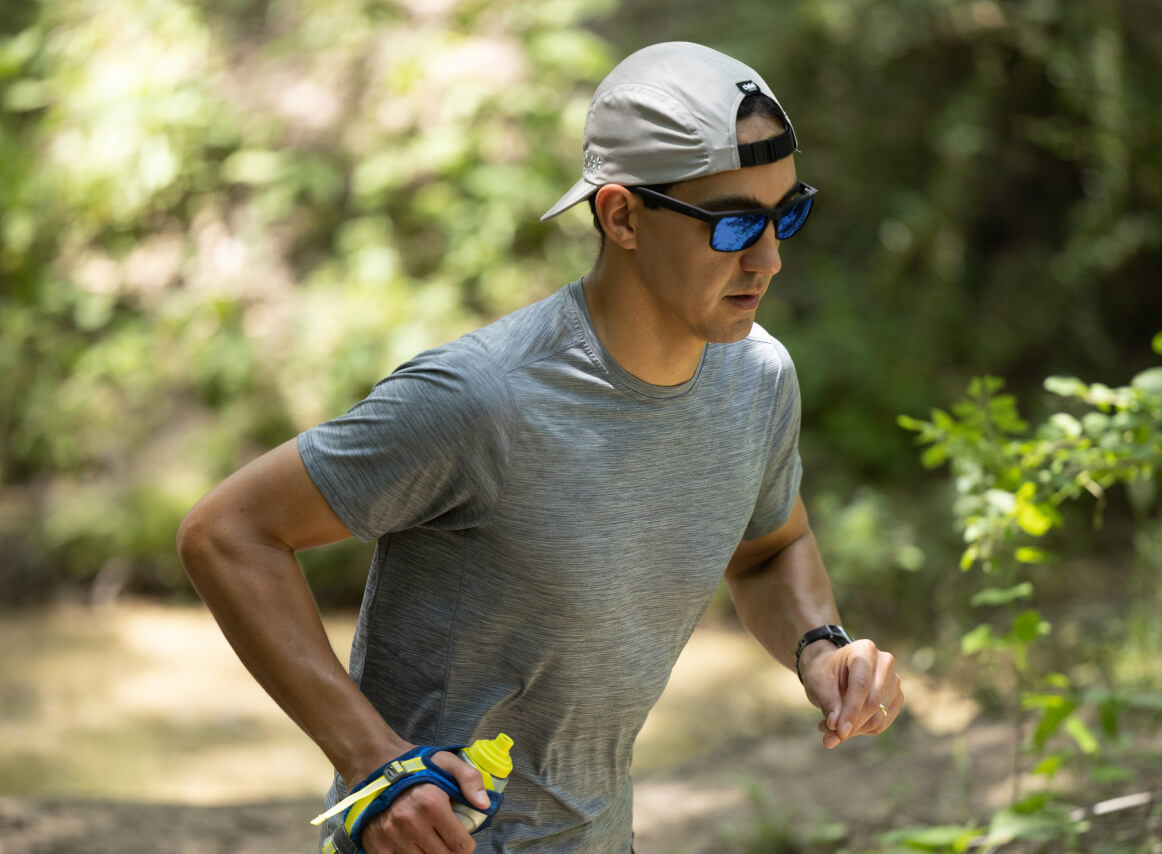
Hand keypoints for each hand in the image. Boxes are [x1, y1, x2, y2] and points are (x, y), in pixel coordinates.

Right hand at [359, 750, 490, 853]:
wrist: (376, 764)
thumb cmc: (415, 765)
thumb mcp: (447, 761)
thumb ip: (470, 779)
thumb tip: (483, 804)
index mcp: (431, 803)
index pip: (460, 845)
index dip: (466, 845)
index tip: (464, 841)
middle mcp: (410, 822)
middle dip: (449, 851)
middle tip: (447, 840)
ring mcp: (391, 834)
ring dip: (428, 853)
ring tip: (429, 839)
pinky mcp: (375, 842)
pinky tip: (410, 843)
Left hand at [799, 638, 902, 748]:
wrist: (831, 669)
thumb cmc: (823, 673)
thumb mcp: (818, 684)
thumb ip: (829, 706)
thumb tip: (836, 732)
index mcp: (864, 650)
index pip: (861, 685)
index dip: (851, 711)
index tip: (839, 731)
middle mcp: (885, 662)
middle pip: (873, 702)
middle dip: (852, 724)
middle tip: (829, 736)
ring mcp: (894, 680)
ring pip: (879, 716)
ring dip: (855, 729)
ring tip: (831, 729)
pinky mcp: (896, 697)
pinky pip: (883, 723)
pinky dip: (863, 730)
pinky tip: (846, 725)